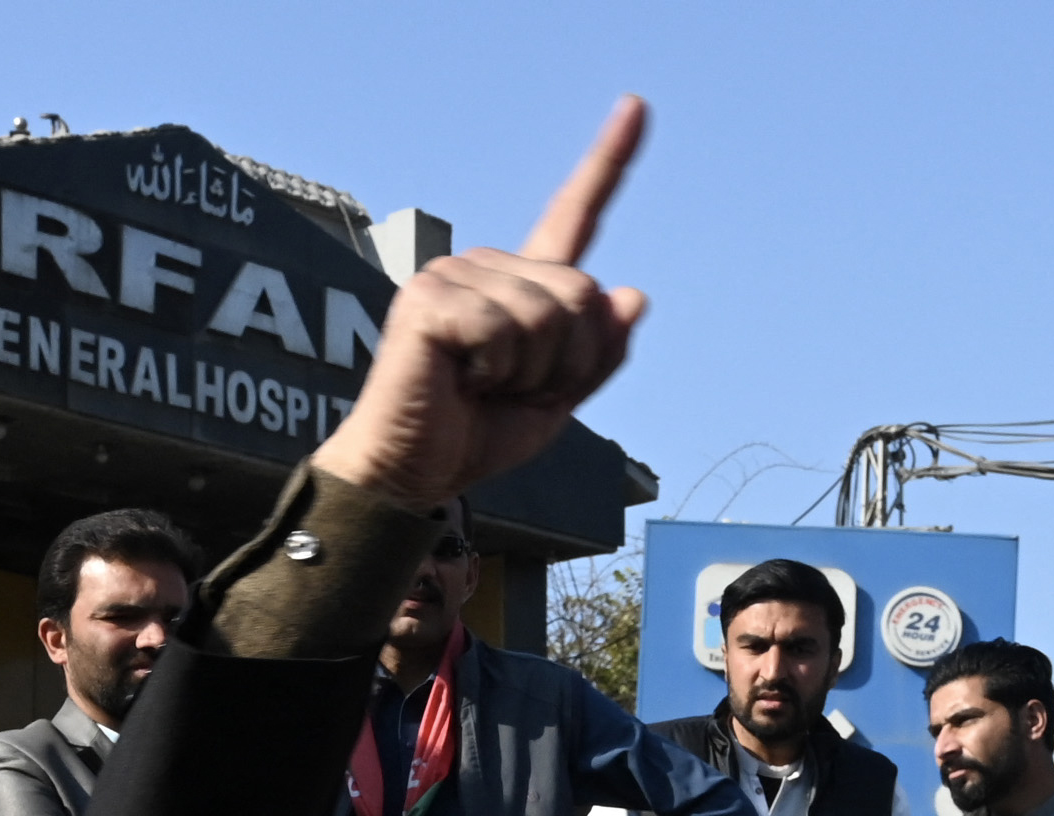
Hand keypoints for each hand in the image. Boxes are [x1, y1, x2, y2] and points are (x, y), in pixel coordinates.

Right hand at [310, 97, 648, 508]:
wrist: (416, 471)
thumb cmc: (478, 433)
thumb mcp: (559, 400)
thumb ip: (598, 353)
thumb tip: (631, 295)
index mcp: (523, 284)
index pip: (574, 217)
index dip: (608, 162)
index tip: (637, 106)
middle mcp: (487, 266)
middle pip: (582, 295)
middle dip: (568, 361)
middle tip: (512, 388)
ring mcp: (454, 276)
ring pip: (551, 314)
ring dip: (532, 372)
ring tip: (484, 386)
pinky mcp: (430, 298)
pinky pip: (506, 330)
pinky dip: (497, 371)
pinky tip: (461, 379)